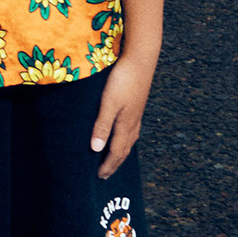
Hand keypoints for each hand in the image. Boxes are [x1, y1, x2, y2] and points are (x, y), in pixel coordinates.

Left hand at [90, 51, 155, 177]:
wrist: (141, 58)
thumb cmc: (122, 79)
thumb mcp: (108, 103)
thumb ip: (102, 125)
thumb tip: (96, 149)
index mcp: (126, 124)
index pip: (116, 151)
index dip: (108, 165)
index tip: (100, 177)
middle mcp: (133, 122)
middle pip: (124, 148)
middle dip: (115, 163)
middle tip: (106, 174)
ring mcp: (136, 113)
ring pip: (130, 139)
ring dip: (121, 152)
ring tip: (115, 159)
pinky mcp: (137, 104)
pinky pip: (132, 129)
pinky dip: (127, 138)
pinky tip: (124, 133)